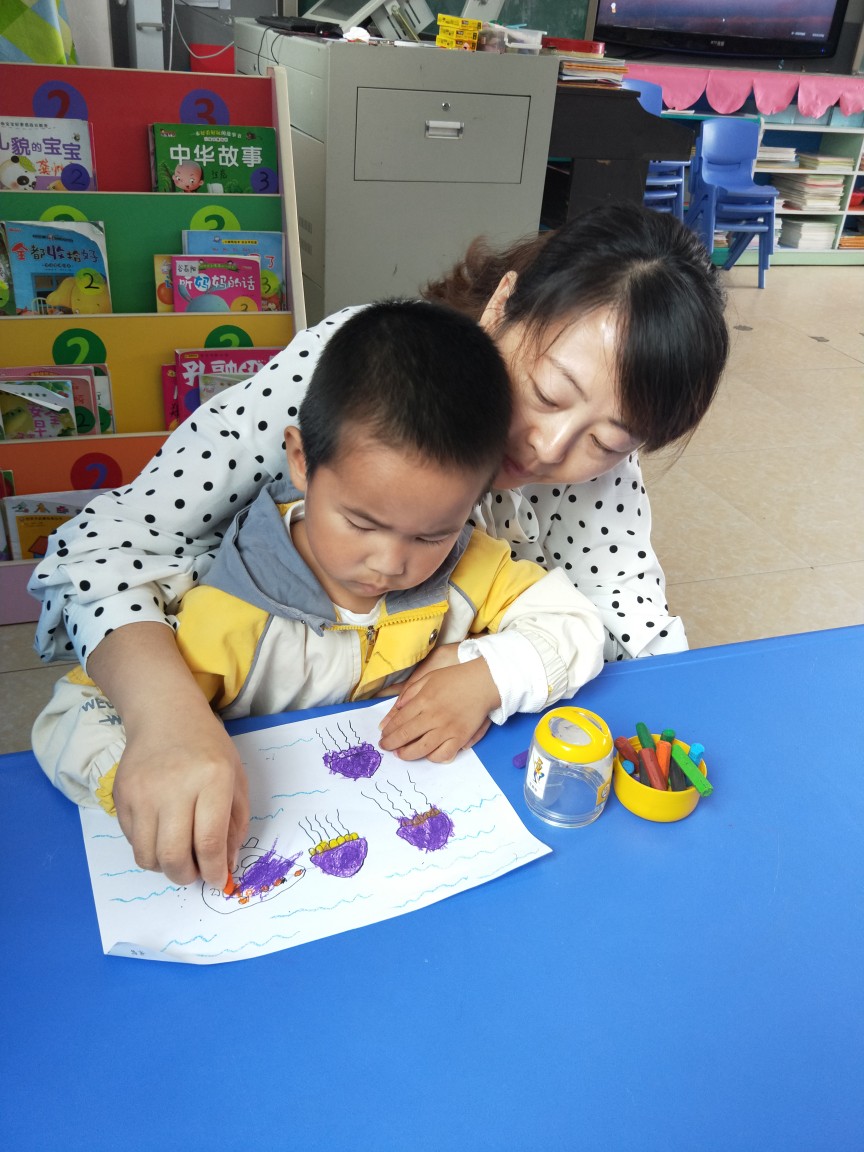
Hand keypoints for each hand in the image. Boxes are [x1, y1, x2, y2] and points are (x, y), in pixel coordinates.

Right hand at [113, 708, 248, 887]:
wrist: (165, 715)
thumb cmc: (207, 748)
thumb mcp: (236, 778)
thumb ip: (235, 824)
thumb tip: (226, 866)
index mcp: (212, 779)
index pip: (208, 842)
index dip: (214, 871)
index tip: (219, 880)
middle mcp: (174, 787)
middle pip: (173, 856)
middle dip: (187, 876)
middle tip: (195, 871)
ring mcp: (142, 792)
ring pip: (147, 856)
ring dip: (165, 867)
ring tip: (178, 853)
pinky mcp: (120, 795)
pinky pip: (132, 841)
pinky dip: (149, 848)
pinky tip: (161, 831)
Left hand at [378, 658, 498, 762]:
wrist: (484, 682)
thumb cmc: (456, 678)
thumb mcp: (429, 678)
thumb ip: (411, 693)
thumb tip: (396, 709)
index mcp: (423, 701)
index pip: (399, 721)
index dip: (388, 731)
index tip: (383, 735)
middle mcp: (433, 717)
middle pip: (405, 736)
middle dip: (391, 744)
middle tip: (385, 747)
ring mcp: (447, 729)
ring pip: (421, 749)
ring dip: (407, 754)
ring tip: (400, 754)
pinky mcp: (460, 738)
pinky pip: (443, 754)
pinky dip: (433, 757)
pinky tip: (427, 754)